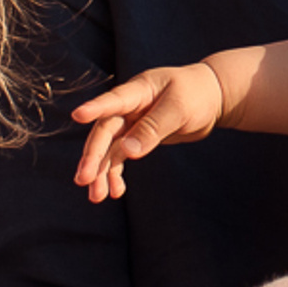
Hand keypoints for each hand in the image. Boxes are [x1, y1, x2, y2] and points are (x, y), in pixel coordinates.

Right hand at [69, 61, 226, 200]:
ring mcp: (131, 122)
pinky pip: (120, 157)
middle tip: (83, 179)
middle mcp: (129, 107)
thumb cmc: (196, 94)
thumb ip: (154, 128)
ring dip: (101, 171)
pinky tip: (115, 191)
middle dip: (93, 156)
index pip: (114, 100)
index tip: (78, 115)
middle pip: (105, 131)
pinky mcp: (137, 137)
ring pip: (109, 148)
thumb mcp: (179, 108)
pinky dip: (115, 173)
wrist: (210, 98)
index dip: (96, 108)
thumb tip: (127, 151)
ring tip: (96, 196)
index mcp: (139, 90)